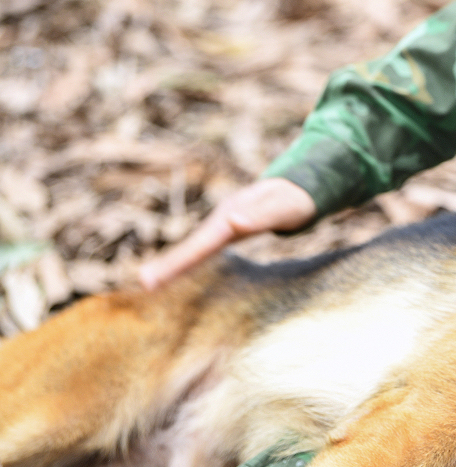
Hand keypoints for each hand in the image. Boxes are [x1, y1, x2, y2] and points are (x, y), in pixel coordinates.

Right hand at [138, 177, 316, 290]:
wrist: (301, 183)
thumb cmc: (294, 198)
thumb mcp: (283, 206)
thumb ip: (261, 214)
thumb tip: (233, 222)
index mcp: (230, 216)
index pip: (200, 244)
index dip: (177, 261)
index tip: (151, 279)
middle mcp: (223, 219)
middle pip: (192, 246)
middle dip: (168, 265)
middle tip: (143, 282)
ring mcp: (225, 223)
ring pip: (196, 246)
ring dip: (174, 263)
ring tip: (149, 281)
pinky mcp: (231, 229)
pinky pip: (205, 247)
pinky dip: (189, 259)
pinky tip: (179, 270)